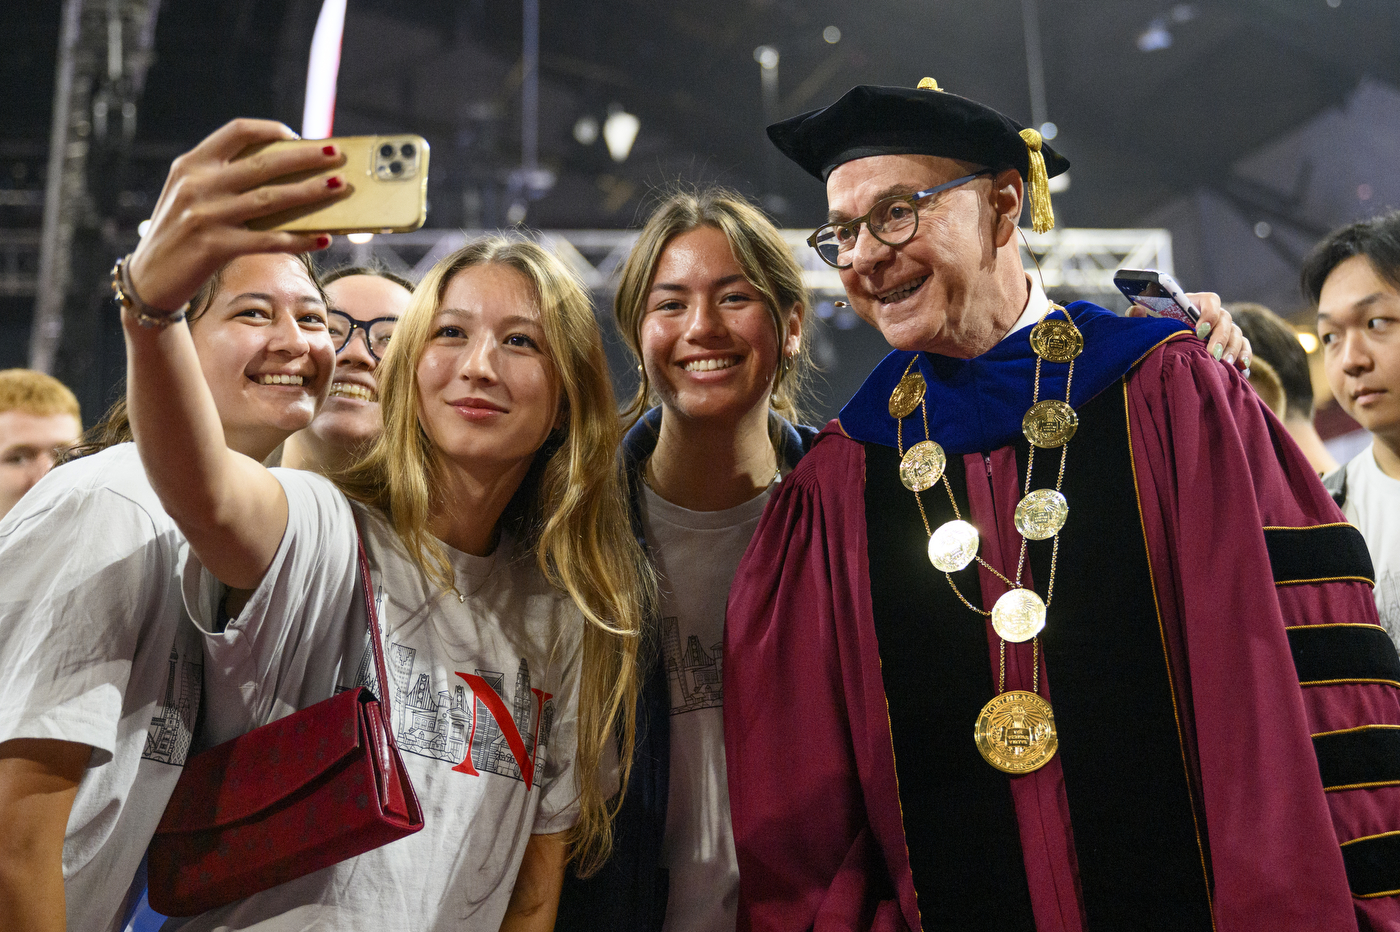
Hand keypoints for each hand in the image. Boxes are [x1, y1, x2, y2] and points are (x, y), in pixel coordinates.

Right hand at [126, 119, 351, 312]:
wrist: (149, 280)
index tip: (298, 136)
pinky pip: (268, 241)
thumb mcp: (191, 197)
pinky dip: (298, 240)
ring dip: (311, 192)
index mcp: (191, 164)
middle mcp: (197, 185)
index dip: (272, 130)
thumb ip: (225, 182)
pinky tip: (322, 239)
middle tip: (337, 155)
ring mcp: (204, 216)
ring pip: (271, 199)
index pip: (237, 132)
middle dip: (305, 158)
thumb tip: (289, 180)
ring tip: (339, 187)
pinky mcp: (213, 248)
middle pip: (263, 164)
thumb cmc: (181, 235)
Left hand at [1127, 291, 1250, 375]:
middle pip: (1226, 321)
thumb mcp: (1150, 320)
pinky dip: (1245, 356)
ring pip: (1237, 335)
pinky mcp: (1233, 343)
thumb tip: (1135, 310)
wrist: (1171, 338)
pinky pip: (1245, 347)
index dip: (1208, 314)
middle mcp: (1215, 315)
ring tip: (1226, 364)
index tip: (1199, 331)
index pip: (1211, 301)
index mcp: (1197, 303)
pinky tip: (1242, 369)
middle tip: (1214, 355)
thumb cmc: (1161, 325)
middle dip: (1221, 338)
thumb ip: (1141, 315)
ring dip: (1233, 349)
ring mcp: (1226, 329)